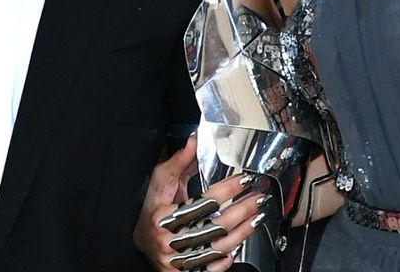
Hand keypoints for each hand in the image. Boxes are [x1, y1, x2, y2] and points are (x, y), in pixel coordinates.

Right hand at [134, 135, 264, 270]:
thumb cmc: (151, 210)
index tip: (243, 180)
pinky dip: (227, 257)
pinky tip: (239, 243)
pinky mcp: (185, 271)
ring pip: (217, 248)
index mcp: (163, 217)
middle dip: (241, 210)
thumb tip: (193, 141)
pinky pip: (211, 268)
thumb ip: (177, 162)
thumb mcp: (159, 183)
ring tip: (257, 217)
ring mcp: (178, 260)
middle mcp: (170, 241)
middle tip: (258, 198)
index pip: (202, 202)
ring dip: (242, 232)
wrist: (141, 241)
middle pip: (214, 226)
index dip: (226, 189)